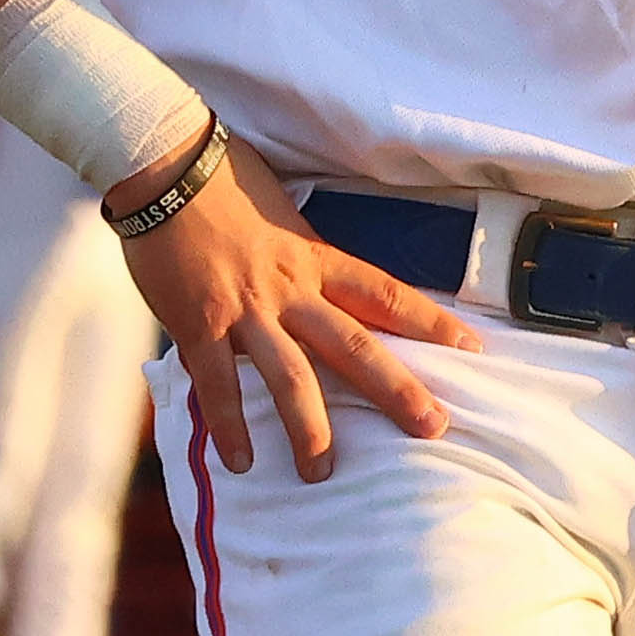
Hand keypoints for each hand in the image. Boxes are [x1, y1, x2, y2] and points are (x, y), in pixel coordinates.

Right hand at [119, 138, 471, 482]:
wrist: (163, 162)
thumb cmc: (221, 180)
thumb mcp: (279, 210)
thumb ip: (300, 251)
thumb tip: (316, 276)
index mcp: (314, 256)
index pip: (385, 293)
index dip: (430, 323)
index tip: (471, 350)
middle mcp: (290, 286)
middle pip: (355, 343)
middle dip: (397, 389)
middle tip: (433, 428)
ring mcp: (245, 308)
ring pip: (290, 375)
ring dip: (310, 428)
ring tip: (322, 472)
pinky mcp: (198, 322)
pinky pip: (217, 383)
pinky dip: (229, 425)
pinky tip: (240, 462)